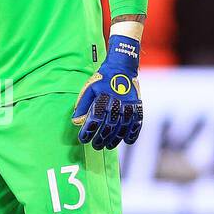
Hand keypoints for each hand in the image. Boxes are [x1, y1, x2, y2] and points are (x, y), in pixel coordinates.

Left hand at [71, 34, 142, 148]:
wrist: (122, 67)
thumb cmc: (102, 80)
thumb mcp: (89, 89)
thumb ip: (82, 106)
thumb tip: (76, 122)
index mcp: (103, 96)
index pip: (95, 117)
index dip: (89, 130)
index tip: (83, 139)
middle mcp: (117, 100)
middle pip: (109, 124)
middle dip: (102, 138)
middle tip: (96, 146)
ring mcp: (129, 103)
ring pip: (123, 125)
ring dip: (116, 138)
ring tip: (108, 146)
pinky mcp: (137, 105)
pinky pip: (137, 122)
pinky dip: (133, 133)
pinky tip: (127, 141)